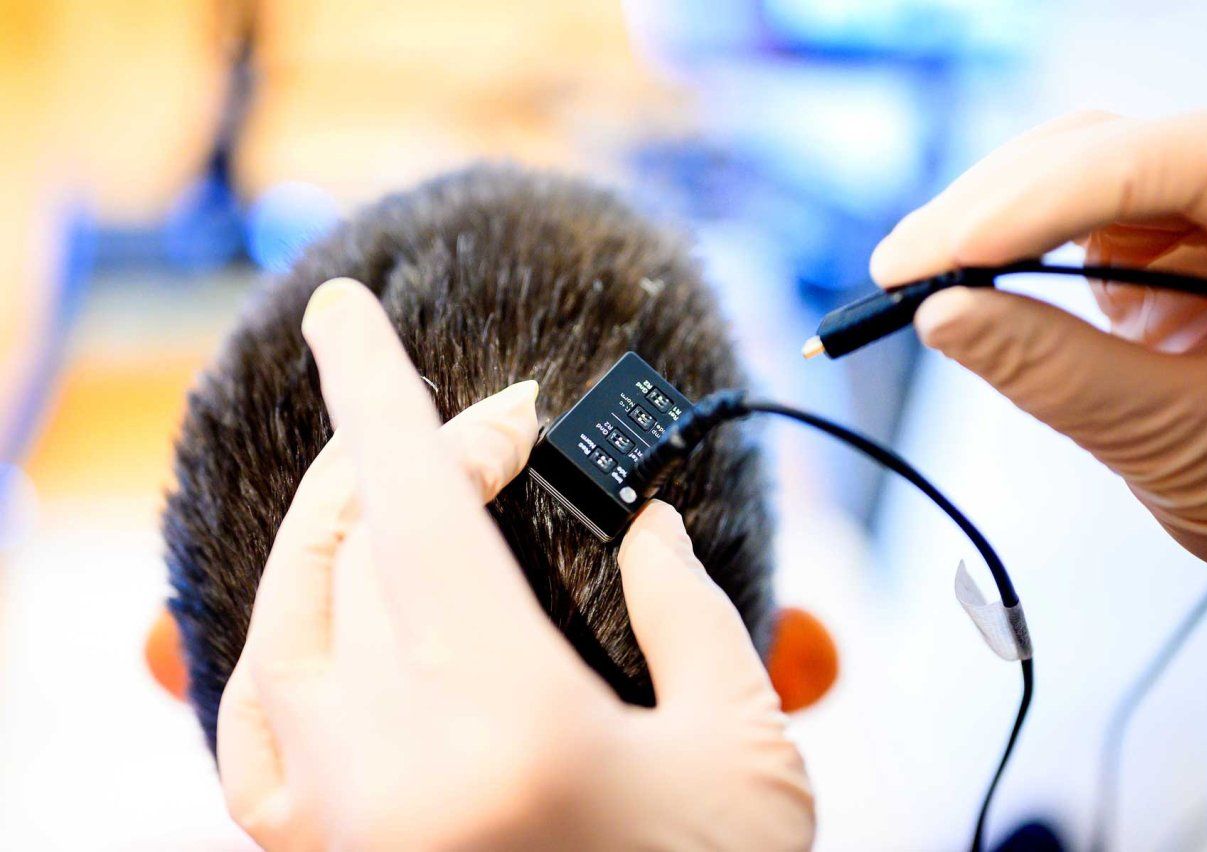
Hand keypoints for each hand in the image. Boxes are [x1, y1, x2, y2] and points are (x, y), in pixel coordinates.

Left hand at [217, 278, 813, 850]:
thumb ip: (690, 617)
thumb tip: (644, 525)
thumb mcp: (741, 755)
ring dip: (342, 525)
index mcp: (500, 727)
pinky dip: (289, 634)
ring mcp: (331, 819)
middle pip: (359, 543)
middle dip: (421, 455)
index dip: (378, 389)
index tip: (349, 310)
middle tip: (498, 429)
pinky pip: (256, 717)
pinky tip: (331, 611)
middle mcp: (385, 770)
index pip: (409, 505)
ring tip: (406, 486)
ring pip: (288, 615)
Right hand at [870, 111, 1206, 604]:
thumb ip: (1057, 372)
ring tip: (906, 269)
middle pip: (1111, 150)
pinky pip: (1056, 211)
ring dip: (980, 211)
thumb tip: (939, 315)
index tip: (963, 249)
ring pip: (1072, 165)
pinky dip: (993, 235)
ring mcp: (1190, 213)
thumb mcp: (1169, 434)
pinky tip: (947, 265)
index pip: (1185, 163)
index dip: (1066, 194)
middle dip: (996, 202)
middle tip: (901, 267)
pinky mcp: (1143, 238)